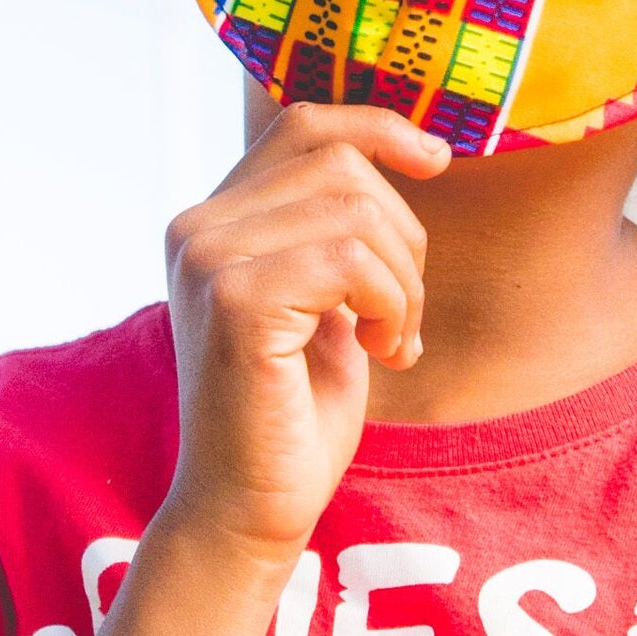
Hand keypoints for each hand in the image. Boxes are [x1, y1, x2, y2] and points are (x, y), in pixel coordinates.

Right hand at [163, 105, 449, 560]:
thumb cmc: (294, 416)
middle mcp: (197, 228)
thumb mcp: (324, 301)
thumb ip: (336, 231)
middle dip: (404, 239)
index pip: (303, 125)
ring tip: (390, 340)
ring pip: (355, 211)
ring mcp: (209, 259)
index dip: (378, 128)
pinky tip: (378, 351)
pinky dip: (387, 303)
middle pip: (342, 166)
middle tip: (400, 318)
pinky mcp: (234, 300)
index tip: (439, 161)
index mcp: (213, 221)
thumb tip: (410, 151)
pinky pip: (349, 260)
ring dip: (402, 282)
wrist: (248, 509)